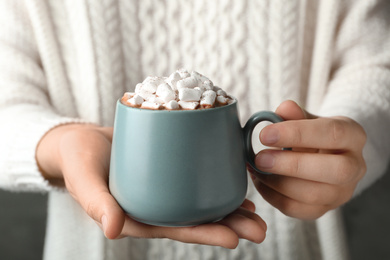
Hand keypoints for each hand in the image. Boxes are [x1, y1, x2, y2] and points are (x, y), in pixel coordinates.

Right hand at [36, 124, 265, 247]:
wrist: (80, 140)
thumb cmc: (78, 161)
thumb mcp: (83, 179)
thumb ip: (96, 202)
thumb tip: (113, 230)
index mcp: (138, 217)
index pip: (175, 229)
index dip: (203, 235)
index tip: (233, 239)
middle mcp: (155, 206)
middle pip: (195, 218)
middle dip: (228, 225)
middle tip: (259, 229)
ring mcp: (163, 188)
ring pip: (199, 201)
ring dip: (227, 207)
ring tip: (256, 211)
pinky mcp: (167, 168)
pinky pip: (193, 178)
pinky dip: (213, 181)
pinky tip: (233, 182)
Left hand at [249, 100, 366, 219]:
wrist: (322, 156)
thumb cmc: (311, 134)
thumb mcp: (306, 119)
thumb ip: (294, 114)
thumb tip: (283, 109)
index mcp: (353, 136)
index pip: (332, 133)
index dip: (297, 134)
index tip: (264, 135)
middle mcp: (355, 166)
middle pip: (335, 171)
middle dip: (292, 165)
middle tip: (260, 158)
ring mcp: (342, 192)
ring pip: (314, 195)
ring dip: (278, 183)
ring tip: (256, 169)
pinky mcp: (324, 210)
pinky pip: (298, 210)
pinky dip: (273, 196)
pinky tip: (260, 181)